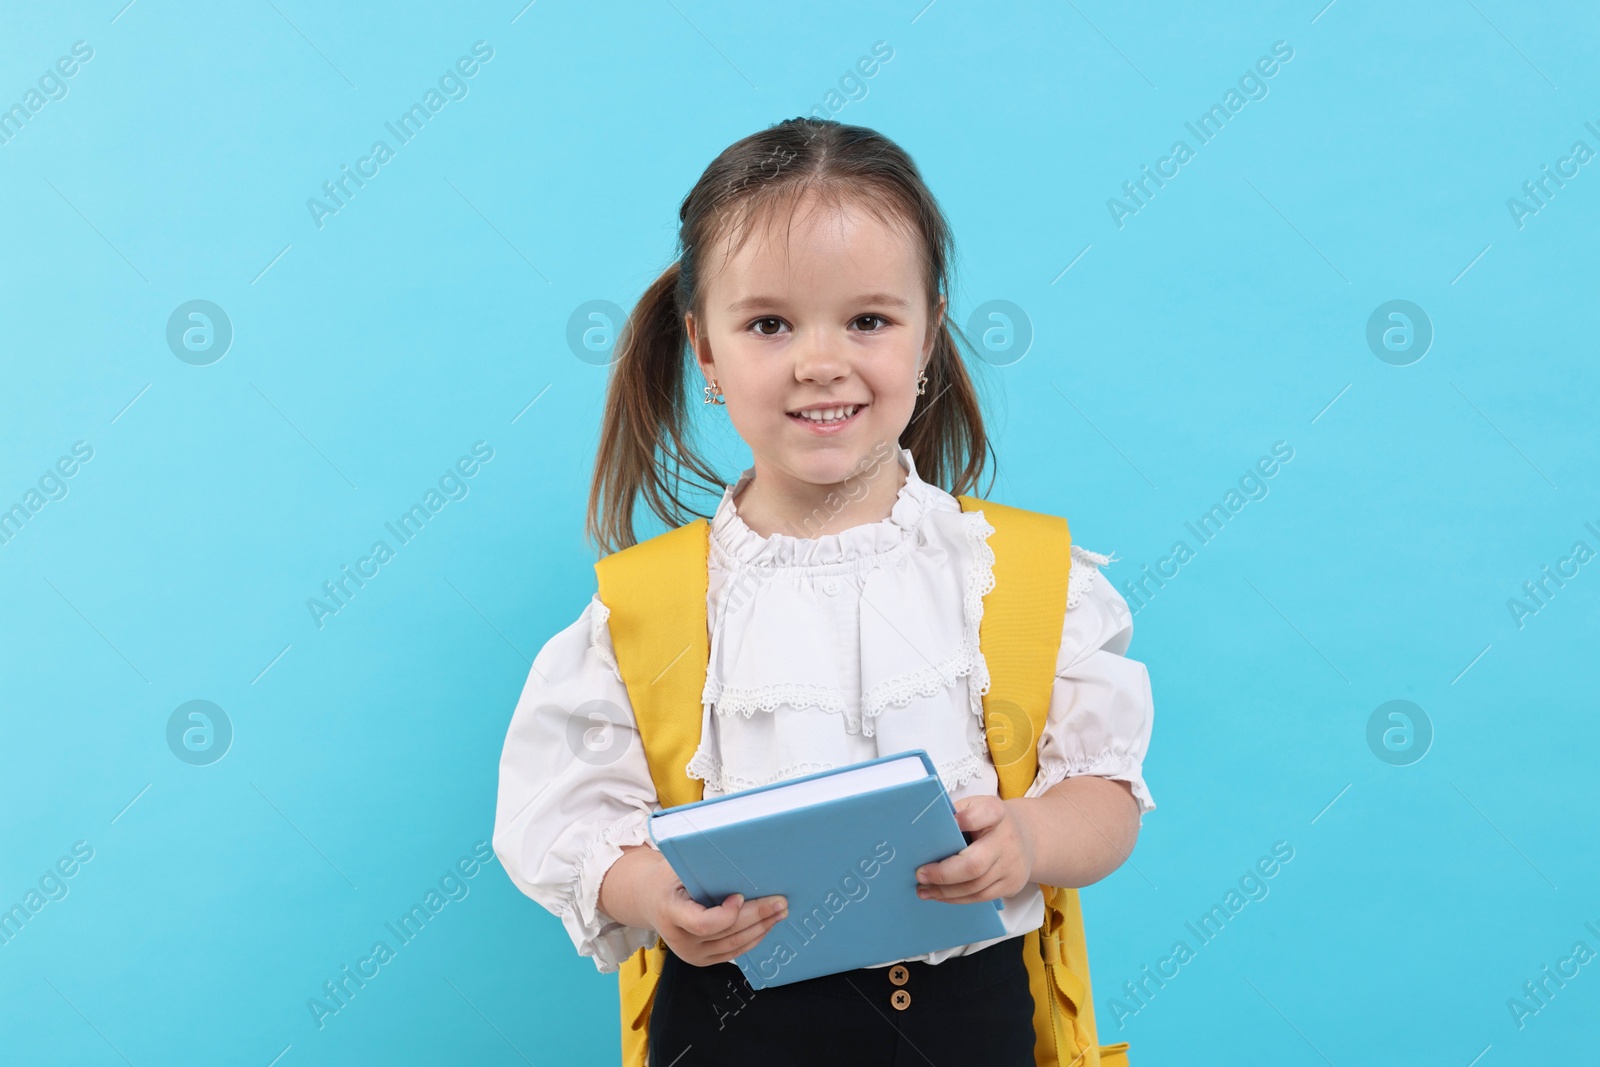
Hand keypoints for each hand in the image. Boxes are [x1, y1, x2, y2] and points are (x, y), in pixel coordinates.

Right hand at [638, 852, 788, 966]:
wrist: (649, 900)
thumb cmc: (667, 878)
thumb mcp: (676, 866)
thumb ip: (702, 866)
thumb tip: (741, 856)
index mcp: (670, 912)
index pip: (702, 923)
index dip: (727, 914)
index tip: (740, 896)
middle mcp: (680, 940)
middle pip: (726, 933)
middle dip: (757, 916)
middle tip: (780, 902)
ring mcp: (691, 954)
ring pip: (734, 945)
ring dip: (761, 928)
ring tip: (780, 913)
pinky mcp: (701, 960)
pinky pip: (733, 952)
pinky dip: (753, 939)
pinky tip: (767, 925)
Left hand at [914, 796, 1034, 904]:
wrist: (1027, 836)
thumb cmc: (991, 822)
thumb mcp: (976, 806)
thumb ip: (956, 814)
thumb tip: (925, 832)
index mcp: (996, 813)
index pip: (986, 813)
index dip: (968, 819)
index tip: (951, 824)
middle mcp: (1007, 840)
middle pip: (975, 864)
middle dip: (943, 874)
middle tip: (920, 875)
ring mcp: (1012, 866)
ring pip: (975, 887)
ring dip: (945, 892)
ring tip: (924, 890)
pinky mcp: (1012, 885)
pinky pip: (981, 897)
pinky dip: (957, 898)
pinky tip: (941, 895)